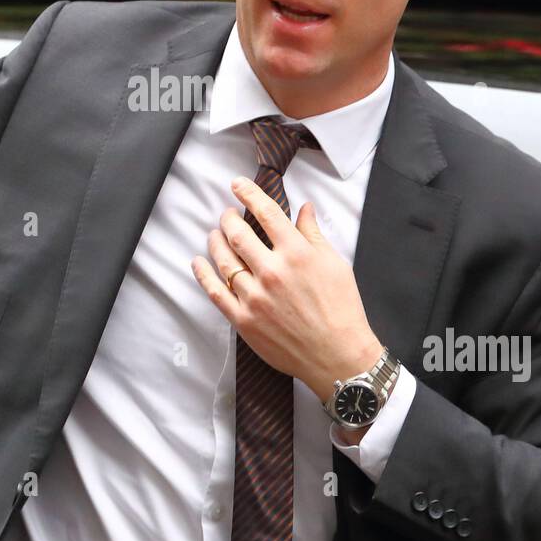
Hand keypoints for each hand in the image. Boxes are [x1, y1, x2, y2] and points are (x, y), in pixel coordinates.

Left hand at [190, 176, 384, 403]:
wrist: (337, 355)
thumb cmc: (342, 309)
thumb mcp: (334, 264)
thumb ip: (313, 234)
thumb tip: (304, 208)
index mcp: (296, 254)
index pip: (266, 213)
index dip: (248, 193)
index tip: (237, 184)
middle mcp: (272, 272)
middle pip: (238, 234)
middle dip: (228, 218)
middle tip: (227, 213)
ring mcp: (255, 297)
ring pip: (224, 261)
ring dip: (215, 242)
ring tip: (214, 234)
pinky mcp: (244, 320)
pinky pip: (215, 292)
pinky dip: (203, 274)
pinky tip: (199, 262)